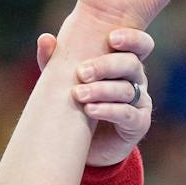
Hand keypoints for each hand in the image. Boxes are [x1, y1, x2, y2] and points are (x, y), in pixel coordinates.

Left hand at [38, 28, 154, 166]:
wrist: (83, 146)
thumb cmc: (77, 105)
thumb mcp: (64, 81)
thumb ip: (55, 61)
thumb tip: (45, 38)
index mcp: (123, 62)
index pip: (139, 44)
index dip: (131, 39)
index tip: (112, 39)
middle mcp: (136, 79)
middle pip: (131, 64)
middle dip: (106, 66)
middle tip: (82, 73)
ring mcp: (140, 102)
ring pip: (126, 90)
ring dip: (101, 91)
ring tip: (78, 95)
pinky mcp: (138, 124)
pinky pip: (128, 114)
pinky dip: (108, 111)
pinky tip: (90, 110)